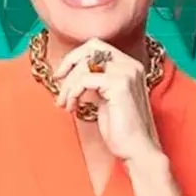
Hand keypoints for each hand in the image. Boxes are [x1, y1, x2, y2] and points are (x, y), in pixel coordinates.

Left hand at [53, 38, 161, 161]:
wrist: (137, 150)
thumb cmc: (122, 130)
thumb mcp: (106, 99)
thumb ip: (96, 82)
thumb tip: (73, 74)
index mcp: (130, 66)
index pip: (97, 46)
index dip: (75, 57)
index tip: (62, 75)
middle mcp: (130, 65)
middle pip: (91, 47)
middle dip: (69, 63)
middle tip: (59, 82)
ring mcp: (127, 73)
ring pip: (84, 65)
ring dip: (68, 85)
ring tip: (65, 104)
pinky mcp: (120, 85)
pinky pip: (85, 79)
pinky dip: (73, 93)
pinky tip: (72, 108)